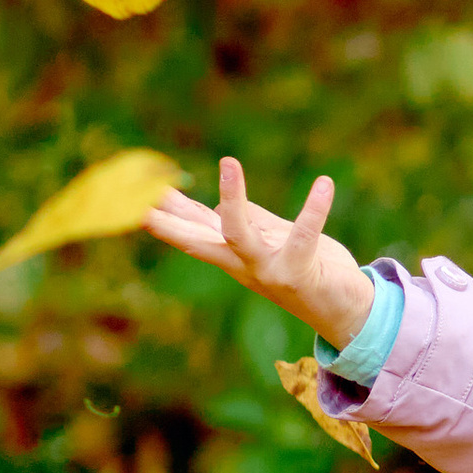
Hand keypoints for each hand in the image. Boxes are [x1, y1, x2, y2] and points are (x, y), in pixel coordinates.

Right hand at [144, 155, 373, 348]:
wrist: (345, 311)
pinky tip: (324, 183)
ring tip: (228, 162)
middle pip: (194, 240)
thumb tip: (208, 206)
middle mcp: (242, 264)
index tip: (127, 193)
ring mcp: (268, 270)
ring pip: (239, 234)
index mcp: (232, 254)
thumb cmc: (306, 268)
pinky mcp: (300, 271)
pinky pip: (304, 235)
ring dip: (232, 199)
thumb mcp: (267, 241)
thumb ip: (240, 222)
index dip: (159, 212)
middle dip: (166, 221)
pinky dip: (314, 208)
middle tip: (139, 198)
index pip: (188, 229)